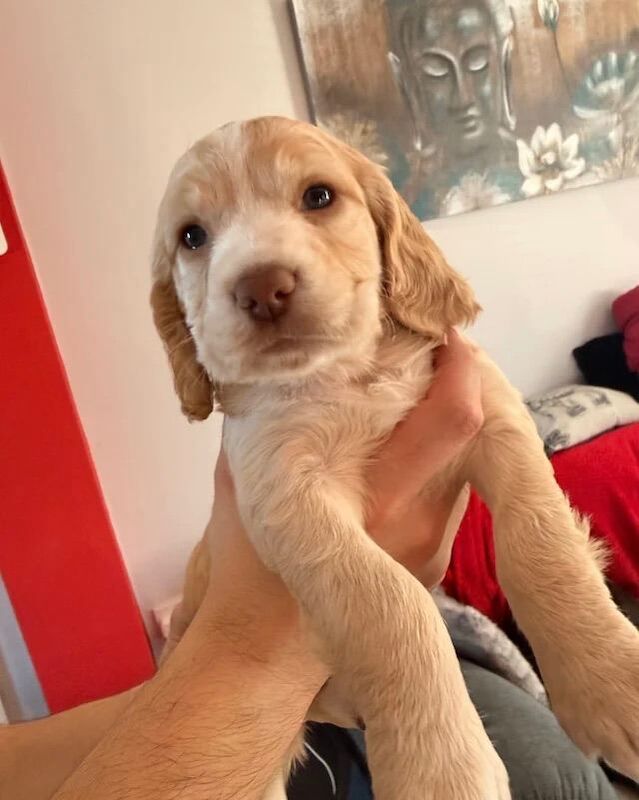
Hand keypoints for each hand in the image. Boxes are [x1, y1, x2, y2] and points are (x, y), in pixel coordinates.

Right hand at [188, 329, 481, 673]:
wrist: (269, 647)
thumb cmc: (248, 567)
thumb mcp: (244, 480)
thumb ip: (265, 422)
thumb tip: (280, 372)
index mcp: (379, 496)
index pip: (454, 417)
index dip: (462, 366)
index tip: (446, 332)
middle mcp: (423, 522)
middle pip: (474, 433)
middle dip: (459, 383)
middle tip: (433, 350)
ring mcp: (436, 547)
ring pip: (465, 461)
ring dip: (449, 421)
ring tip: (418, 389)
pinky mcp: (437, 560)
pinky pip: (451, 491)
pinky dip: (438, 458)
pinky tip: (406, 444)